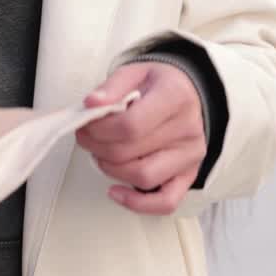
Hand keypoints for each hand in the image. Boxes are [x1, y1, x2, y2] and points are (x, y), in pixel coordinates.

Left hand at [76, 62, 205, 214]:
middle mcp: (188, 129)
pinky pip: (166, 202)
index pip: (131, 125)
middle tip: (84, 137)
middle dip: (97, 147)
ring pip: (144, 177)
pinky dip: (138, 204)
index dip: (100, 130)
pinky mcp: (190, 175)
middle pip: (131, 152)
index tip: (85, 124)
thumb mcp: (135, 71)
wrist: (187, 93)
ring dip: (111, 170)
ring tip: (100, 154)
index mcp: (175, 97)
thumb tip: (91, 104)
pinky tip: (116, 192)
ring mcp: (191, 155)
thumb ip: (112, 87)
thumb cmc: (157, 83)